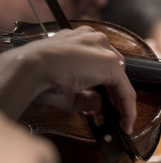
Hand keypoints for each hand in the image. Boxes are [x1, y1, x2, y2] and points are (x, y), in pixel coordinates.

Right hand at [0, 26, 136, 132]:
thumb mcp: (66, 90)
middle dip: (113, 95)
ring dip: (121, 103)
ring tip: (122, 122)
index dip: (103, 88)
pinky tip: (125, 121)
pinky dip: (127, 107)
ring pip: (120, 80)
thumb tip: (98, 104)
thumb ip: (85, 96)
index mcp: (80, 40)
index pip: (100, 64)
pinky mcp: (110, 64)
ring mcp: (103, 49)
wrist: (30, 69)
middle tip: (112, 115)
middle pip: (113, 71)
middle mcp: (94, 40)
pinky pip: (125, 89)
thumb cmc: (37, 76)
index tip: (103, 105)